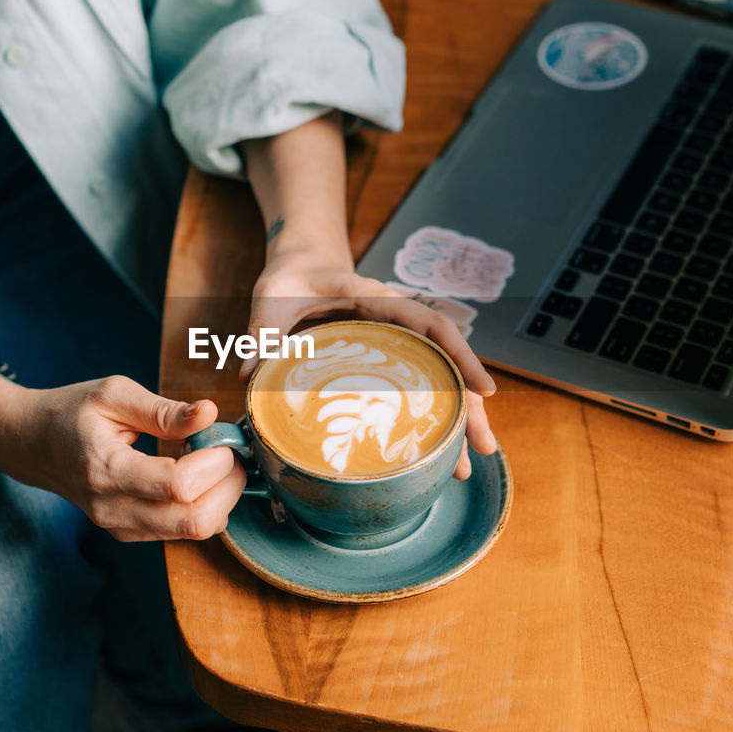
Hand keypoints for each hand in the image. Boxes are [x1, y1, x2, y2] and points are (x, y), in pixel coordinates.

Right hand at [0, 369, 244, 541]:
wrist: (31, 444)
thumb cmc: (70, 412)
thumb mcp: (113, 394)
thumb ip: (164, 410)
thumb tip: (210, 413)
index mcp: (105, 470)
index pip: (177, 485)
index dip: (213, 464)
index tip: (221, 438)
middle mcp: (112, 509)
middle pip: (193, 520)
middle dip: (228, 486)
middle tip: (231, 451)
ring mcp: (120, 526)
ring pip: (194, 532)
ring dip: (221, 498)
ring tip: (217, 462)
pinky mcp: (130, 533)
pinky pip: (183, 532)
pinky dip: (205, 507)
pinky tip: (200, 477)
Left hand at [241, 250, 496, 478]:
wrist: (299, 265)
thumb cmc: (290, 278)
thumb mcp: (273, 297)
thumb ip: (262, 333)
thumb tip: (248, 376)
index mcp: (378, 301)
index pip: (432, 327)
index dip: (461, 358)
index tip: (483, 391)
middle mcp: (398, 322)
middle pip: (446, 363)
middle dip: (469, 406)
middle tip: (484, 448)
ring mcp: (397, 342)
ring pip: (437, 380)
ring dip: (454, 420)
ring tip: (464, 466)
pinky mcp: (389, 358)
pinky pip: (418, 386)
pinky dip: (429, 417)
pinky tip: (433, 450)